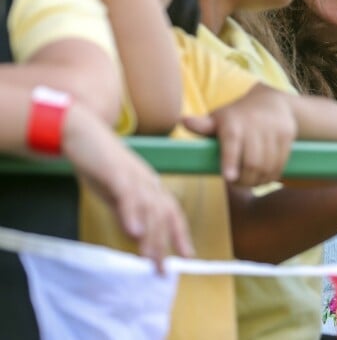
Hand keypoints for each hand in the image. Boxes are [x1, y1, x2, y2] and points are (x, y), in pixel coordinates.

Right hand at [63, 103, 192, 270]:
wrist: (82, 132)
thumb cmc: (100, 163)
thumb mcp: (116, 192)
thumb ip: (127, 212)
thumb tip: (136, 236)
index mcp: (150, 184)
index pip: (171, 211)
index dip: (180, 233)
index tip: (187, 256)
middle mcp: (147, 180)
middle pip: (163, 213)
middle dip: (165, 243)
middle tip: (162, 270)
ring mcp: (133, 175)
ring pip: (148, 208)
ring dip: (151, 235)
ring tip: (150, 259)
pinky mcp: (115, 172)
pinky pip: (127, 195)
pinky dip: (131, 214)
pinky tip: (133, 232)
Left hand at [182, 84, 295, 186]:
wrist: (273, 102)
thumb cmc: (238, 116)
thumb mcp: (219, 118)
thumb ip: (203, 126)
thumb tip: (183, 121)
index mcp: (232, 122)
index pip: (232, 142)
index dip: (230, 161)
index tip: (229, 178)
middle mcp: (254, 124)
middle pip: (252, 162)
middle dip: (244, 180)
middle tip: (237, 183)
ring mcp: (272, 129)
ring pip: (267, 166)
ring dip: (258, 181)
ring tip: (250, 182)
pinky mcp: (287, 135)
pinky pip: (280, 164)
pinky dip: (272, 177)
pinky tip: (264, 177)